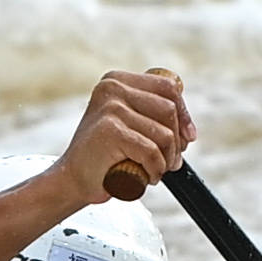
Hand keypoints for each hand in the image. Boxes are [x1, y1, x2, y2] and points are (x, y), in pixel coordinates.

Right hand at [58, 70, 190, 200]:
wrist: (73, 180)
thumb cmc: (104, 156)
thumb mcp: (128, 124)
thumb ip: (150, 113)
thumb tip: (186, 125)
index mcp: (117, 80)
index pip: (168, 87)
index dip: (184, 114)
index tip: (188, 137)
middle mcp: (113, 88)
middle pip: (169, 109)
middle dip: (177, 142)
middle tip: (171, 162)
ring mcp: (111, 108)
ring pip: (164, 134)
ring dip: (167, 160)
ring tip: (154, 171)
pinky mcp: (110, 131)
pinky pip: (152, 151)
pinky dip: (156, 169)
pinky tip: (147, 177)